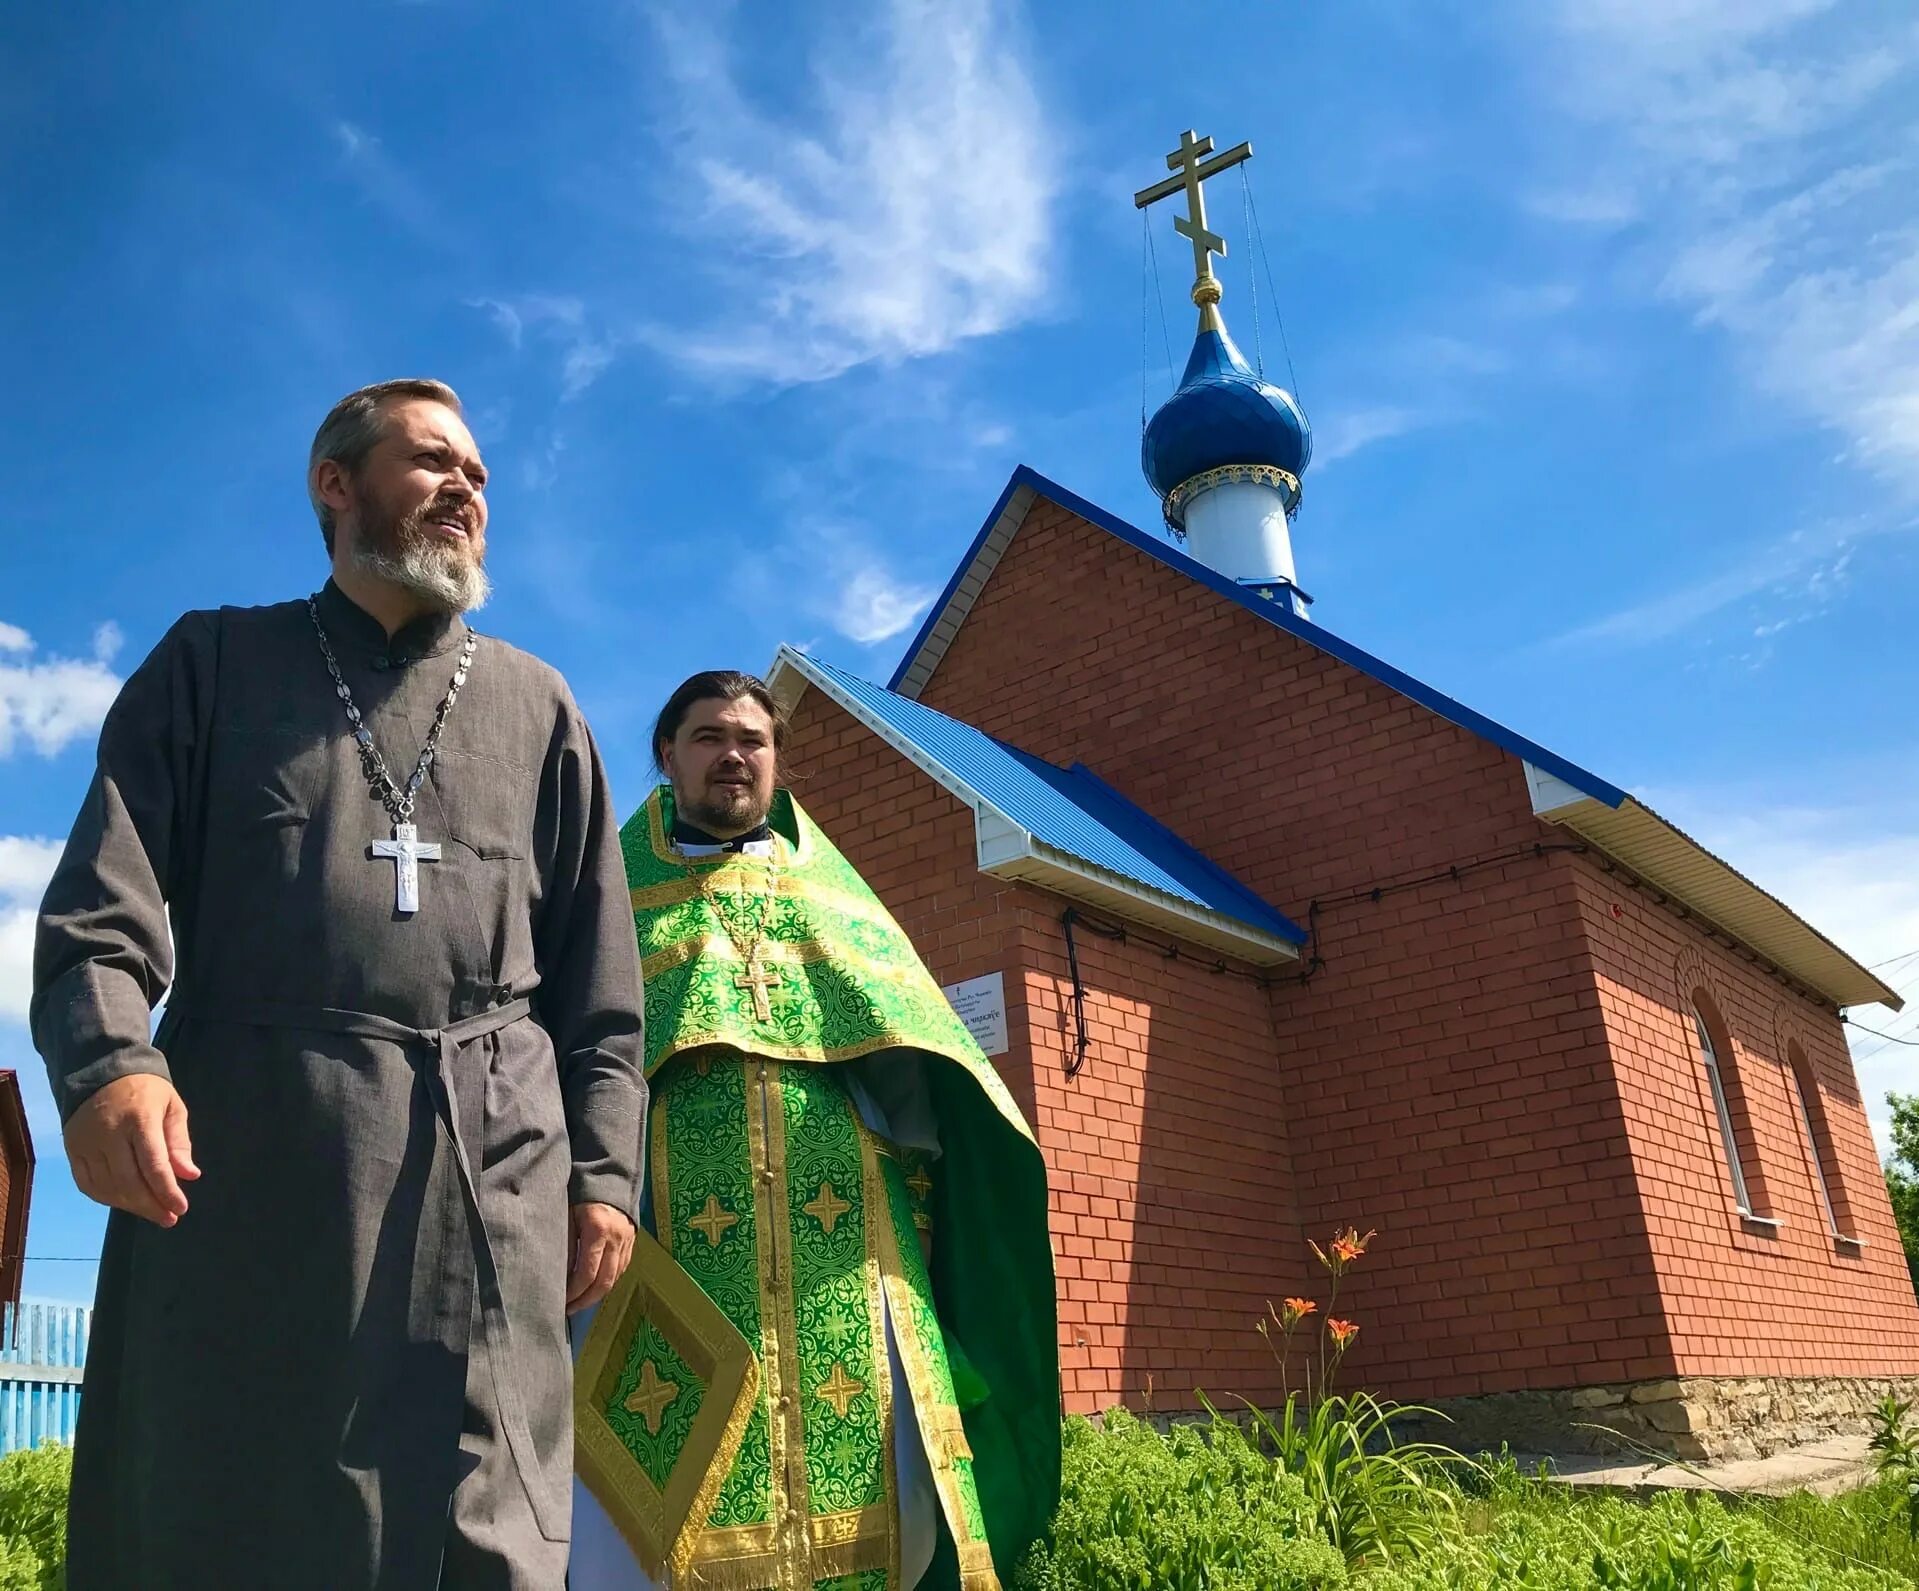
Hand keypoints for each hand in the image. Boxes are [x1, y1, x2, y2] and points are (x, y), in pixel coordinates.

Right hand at [64, 1074, 199, 1227]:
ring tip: (152, 1211)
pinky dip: (107, 1199)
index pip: (153, 1165)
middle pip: (129, 1182)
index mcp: (139, 1119)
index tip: (181, 1209)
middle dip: (151, 1205)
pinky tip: (125, 1202)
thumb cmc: (146, 1091)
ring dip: (131, 1206)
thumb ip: (179, 1142)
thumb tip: (189, 1176)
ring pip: (108, 1187)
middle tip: (168, 1218)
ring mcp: (86, 1143)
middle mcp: (109, 1133)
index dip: (167, 1192)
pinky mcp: (72, 1149)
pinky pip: (88, 1185)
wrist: (102, 1071)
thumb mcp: (172, 1107)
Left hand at [567, 1202, 634, 1314]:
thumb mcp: (568, 1215)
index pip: (586, 1273)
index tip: (560, 1301)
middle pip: (604, 1282)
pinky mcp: (632, 1242)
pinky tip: (596, 1288)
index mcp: (598, 1231)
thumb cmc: (582, 1194)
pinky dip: (609, 1282)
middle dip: (585, 1300)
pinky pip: (622, 1269)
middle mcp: (616, 1239)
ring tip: (580, 1303)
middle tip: (569, 1310)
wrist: (610, 1177)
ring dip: (597, 1295)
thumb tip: (558, 1274)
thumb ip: (565, 1242)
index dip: (574, 1292)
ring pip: (615, 1278)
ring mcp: (627, 1242)